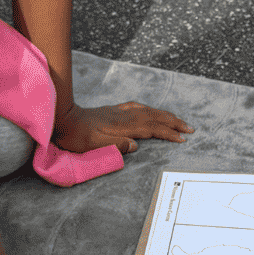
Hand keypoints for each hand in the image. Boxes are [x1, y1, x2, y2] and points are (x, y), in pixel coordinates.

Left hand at [54, 101, 192, 155]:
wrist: (63, 119)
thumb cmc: (76, 136)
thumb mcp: (93, 145)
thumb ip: (115, 145)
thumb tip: (135, 146)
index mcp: (121, 126)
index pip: (150, 129)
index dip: (167, 133)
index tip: (182, 138)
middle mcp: (123, 116)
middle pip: (154, 117)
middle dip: (173, 123)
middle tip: (190, 129)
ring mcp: (119, 112)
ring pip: (148, 111)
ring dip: (165, 116)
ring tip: (178, 121)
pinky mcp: (114, 111)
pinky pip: (138, 108)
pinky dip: (150, 110)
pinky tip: (152, 111)